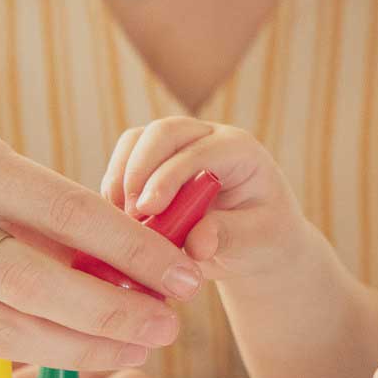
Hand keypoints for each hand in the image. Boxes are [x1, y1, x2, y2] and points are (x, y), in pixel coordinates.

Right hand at [0, 108, 201, 369]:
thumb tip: (119, 262)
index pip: (66, 211)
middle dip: (112, 315)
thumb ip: (36, 209)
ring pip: (3, 330)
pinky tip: (70, 346)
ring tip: (132, 348)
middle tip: (167, 329)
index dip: (132, 251)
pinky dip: (28, 346)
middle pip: (35, 285)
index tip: (181, 274)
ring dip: (78, 348)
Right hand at [101, 117, 307, 280]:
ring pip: (137, 142)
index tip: (148, 210)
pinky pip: (125, 162)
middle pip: (163, 133)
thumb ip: (228, 238)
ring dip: (122, 177)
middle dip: (139, 169)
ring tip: (119, 218)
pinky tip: (116, 220)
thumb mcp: (255, 242)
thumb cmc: (262, 239)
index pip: (197, 151)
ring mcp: (178, 147)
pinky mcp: (154, 163)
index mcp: (238, 150)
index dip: (168, 177)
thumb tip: (197, 243)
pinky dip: (115, 188)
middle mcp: (206, 138)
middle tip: (130, 213)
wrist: (256, 243)